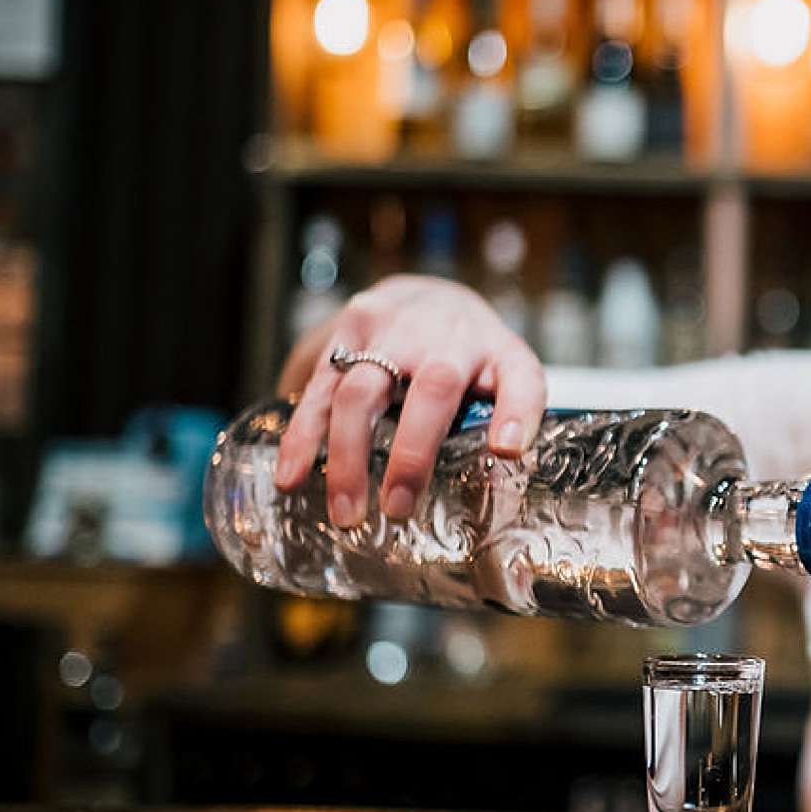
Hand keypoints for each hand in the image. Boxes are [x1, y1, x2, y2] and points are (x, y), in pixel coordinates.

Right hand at [272, 275, 546, 526]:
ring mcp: (390, 329)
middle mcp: (444, 333)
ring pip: (362, 391)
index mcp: (495, 349)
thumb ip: (510, 418)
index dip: (517, 414)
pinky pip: (319, 389)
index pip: (519, 378)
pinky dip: (302, 437)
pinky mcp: (346, 334)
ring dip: (349, 457)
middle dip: (412, 454)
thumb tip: (502, 467)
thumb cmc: (474, 353)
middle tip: (397, 509)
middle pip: (431, 389)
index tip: (506, 451)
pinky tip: (291, 476)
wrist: (428, 296)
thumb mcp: (508, 374)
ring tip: (347, 514)